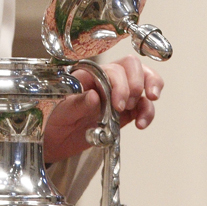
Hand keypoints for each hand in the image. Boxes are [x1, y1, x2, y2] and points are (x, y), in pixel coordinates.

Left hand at [43, 55, 163, 162]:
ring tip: (147, 105)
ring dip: (150, 89)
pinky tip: (141, 124)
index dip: (119, 84)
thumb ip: (77, 104)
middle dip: (137, 82)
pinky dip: (148, 112)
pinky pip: (145, 105)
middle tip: (130, 103)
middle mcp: (106, 80)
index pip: (111, 69)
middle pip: (131, 66)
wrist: (57, 139)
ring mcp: (118, 94)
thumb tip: (94, 95)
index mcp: (88, 75)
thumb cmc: (56, 120)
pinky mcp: (126, 111)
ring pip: (144, 79)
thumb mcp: (61, 112)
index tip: (118, 105)